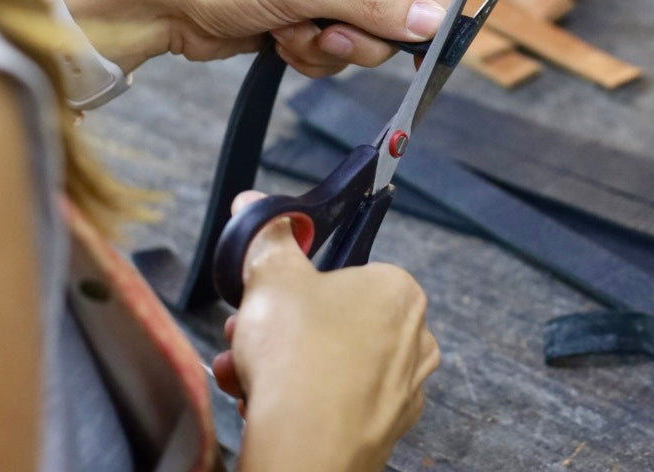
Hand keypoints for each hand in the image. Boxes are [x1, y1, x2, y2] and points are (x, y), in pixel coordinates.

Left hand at [56, 0, 448, 77]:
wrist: (165, 2)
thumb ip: (372, 4)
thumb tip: (434, 22)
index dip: (423, 21)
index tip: (415, 55)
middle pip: (397, 22)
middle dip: (356, 38)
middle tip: (322, 32)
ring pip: (364, 46)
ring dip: (325, 50)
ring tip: (286, 29)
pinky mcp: (312, 24)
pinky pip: (335, 57)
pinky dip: (308, 57)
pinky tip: (276, 38)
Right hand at [211, 191, 439, 471]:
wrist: (304, 449)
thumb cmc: (298, 357)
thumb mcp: (272, 277)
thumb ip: (266, 237)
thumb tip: (253, 205)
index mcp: (399, 290)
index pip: (345, 275)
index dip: (296, 286)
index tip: (265, 296)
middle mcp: (413, 339)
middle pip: (333, 322)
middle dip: (280, 329)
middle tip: (245, 333)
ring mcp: (401, 391)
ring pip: (329, 366)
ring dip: (278, 366)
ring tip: (240, 371)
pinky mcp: (382, 434)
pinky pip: (332, 407)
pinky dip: (296, 403)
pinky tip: (257, 404)